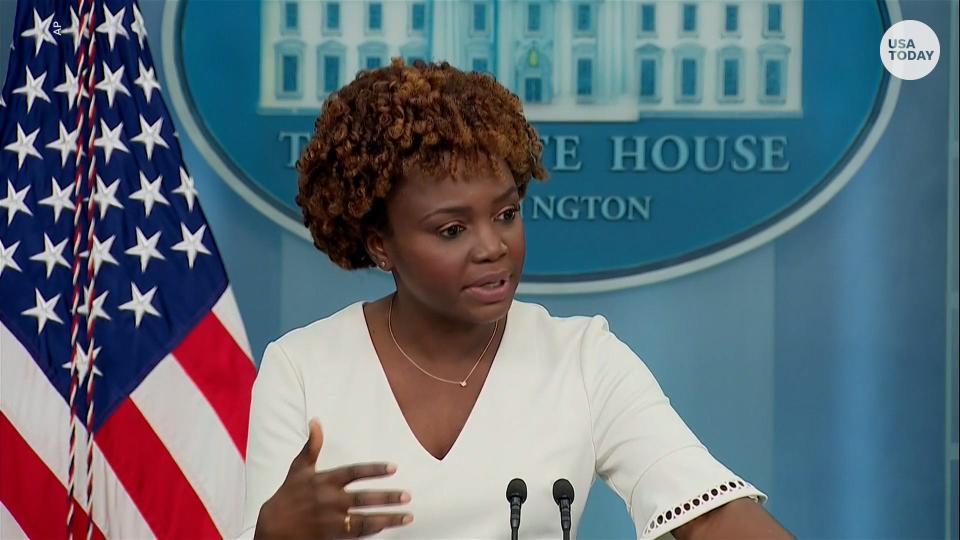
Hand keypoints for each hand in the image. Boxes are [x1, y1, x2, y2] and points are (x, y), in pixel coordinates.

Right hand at [254, 418, 412, 538]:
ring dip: (387, 518)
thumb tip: (315, 421)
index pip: (354, 473)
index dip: (374, 470)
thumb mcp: (298, 469)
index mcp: (324, 481)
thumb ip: (312, 446)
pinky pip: (356, 533)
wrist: (273, 527)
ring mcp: (331, 520)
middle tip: (407, 496)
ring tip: (407, 516)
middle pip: (364, 498)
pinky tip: (386, 526)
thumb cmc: (288, 495)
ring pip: (365, 519)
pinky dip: (372, 530)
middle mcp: (329, 500)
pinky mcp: (331, 535)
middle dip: (388, 498)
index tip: (393, 468)